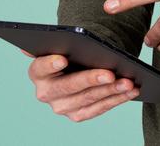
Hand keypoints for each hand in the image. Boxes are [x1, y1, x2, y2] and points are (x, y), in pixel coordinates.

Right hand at [21, 50, 137, 121]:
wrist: (75, 70)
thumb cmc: (68, 55)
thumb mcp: (60, 46)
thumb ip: (51, 43)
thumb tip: (28, 47)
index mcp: (37, 73)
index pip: (40, 68)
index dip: (50, 64)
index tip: (63, 59)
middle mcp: (45, 93)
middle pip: (68, 86)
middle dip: (90, 80)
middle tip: (109, 74)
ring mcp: (62, 107)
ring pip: (88, 99)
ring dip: (110, 91)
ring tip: (127, 82)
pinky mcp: (77, 115)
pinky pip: (99, 108)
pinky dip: (117, 99)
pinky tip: (130, 91)